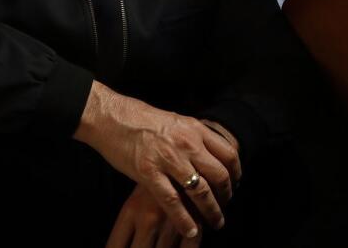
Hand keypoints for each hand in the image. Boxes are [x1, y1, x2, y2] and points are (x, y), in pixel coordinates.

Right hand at [74, 83, 240, 239]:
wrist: (111, 116)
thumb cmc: (140, 118)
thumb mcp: (176, 120)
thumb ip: (192, 136)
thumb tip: (207, 150)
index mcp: (195, 129)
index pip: (228, 153)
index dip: (236, 173)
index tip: (235, 184)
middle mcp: (187, 144)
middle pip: (219, 174)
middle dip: (227, 195)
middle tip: (226, 206)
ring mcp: (169, 159)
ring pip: (201, 191)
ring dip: (212, 210)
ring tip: (216, 222)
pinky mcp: (149, 173)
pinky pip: (172, 201)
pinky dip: (184, 219)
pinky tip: (191, 230)